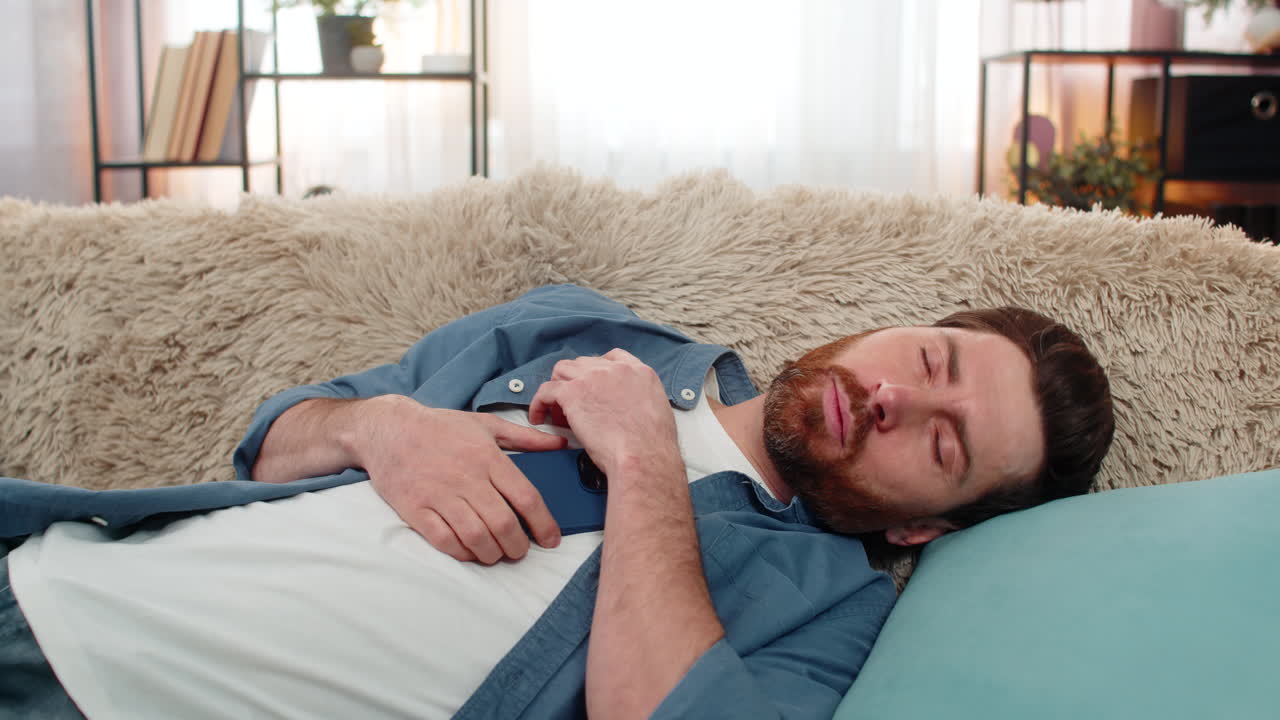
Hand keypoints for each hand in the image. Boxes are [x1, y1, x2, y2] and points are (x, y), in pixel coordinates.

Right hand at [355, 395, 566, 563]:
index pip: (526, 497)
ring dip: (492, 553)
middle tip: (521, 551)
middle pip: (503, 524)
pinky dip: (462, 552)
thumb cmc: (440, 427)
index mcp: (488, 457)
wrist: (389, 429)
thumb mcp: (486, 424)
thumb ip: (525, 437)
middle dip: (518, 546)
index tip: (550, 539)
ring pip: (476, 536)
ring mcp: (439, 494)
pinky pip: (444, 540)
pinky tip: (470, 551)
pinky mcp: (415, 509)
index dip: (544, 524)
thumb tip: (559, 444)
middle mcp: (466, 477)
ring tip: (497, 553)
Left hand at [528, 349, 681, 482]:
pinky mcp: (573, 393)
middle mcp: (615, 369)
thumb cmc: (651, 446)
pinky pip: (546, 390)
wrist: (643, 456)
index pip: (611, 358)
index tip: (591, 385)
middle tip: (574, 405)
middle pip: (583, 364)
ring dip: (558, 388)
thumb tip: (627, 408)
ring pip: (562, 371)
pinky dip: (539, 403)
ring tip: (558, 411)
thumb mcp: (658, 410)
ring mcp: (592, 378)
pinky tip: (539, 416)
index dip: (596, 372)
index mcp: (639, 371)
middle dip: (576, 382)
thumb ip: (640, 399)